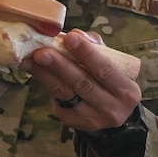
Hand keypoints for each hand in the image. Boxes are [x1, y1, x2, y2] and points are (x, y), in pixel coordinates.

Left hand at [26, 31, 140, 130]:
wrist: (111, 114)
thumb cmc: (111, 82)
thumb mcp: (113, 65)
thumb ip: (97, 48)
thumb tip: (77, 34)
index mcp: (126, 91)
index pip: (106, 70)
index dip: (87, 53)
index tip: (69, 37)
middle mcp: (112, 108)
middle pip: (83, 84)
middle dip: (61, 65)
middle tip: (42, 51)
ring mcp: (92, 118)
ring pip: (66, 93)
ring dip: (46, 74)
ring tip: (30, 59)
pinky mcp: (73, 122)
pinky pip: (57, 101)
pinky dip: (44, 83)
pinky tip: (33, 70)